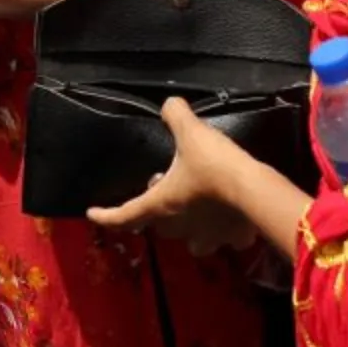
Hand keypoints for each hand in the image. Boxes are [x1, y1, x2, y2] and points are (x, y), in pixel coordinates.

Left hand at [85, 98, 262, 255]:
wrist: (255, 190)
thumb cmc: (214, 163)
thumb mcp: (191, 131)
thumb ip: (175, 115)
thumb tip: (169, 105)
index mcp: (162, 203)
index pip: (125, 214)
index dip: (105, 216)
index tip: (92, 214)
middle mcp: (180, 226)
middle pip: (160, 225)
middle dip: (160, 209)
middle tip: (167, 183)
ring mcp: (208, 237)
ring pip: (191, 241)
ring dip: (190, 226)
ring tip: (198, 207)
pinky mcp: (233, 238)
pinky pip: (225, 239)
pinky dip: (225, 231)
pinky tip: (231, 216)